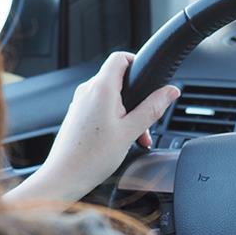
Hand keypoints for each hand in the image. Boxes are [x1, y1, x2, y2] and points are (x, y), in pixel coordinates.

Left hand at [6, 52, 179, 202]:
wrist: (65, 176)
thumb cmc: (92, 157)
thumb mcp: (131, 131)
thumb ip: (153, 108)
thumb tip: (170, 91)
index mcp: (101, 89)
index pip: (120, 58)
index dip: (137, 62)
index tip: (150, 78)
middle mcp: (87, 91)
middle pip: (119, 80)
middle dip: (137, 97)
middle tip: (146, 121)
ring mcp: (80, 103)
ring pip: (111, 96)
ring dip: (128, 112)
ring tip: (135, 137)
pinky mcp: (78, 115)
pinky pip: (101, 107)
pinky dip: (116, 118)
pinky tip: (121, 139)